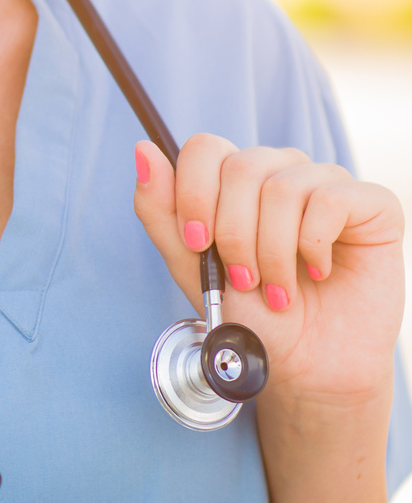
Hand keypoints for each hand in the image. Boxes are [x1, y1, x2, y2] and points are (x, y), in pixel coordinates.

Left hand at [134, 135, 403, 501]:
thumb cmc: (248, 312)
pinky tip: (319, 272)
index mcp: (232, 177)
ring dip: (274, 252)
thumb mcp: (190, 263)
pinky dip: (314, 245)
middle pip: (240, 168)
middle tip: (245, 279)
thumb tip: (143, 150)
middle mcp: (277, 169)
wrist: (304, 365)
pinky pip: (331, 199)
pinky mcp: (370, 203)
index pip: (205, 147)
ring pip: (282, 187)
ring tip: (278, 290)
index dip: (196, 193)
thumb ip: (160, 209)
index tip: (198, 242)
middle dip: (234, 235)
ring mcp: (323, 181)